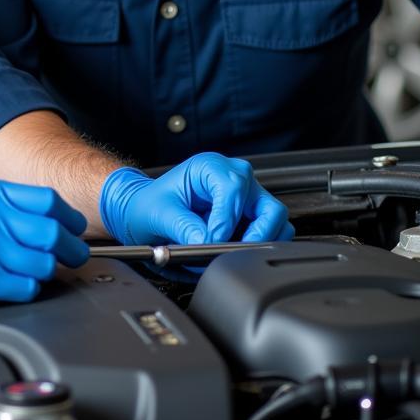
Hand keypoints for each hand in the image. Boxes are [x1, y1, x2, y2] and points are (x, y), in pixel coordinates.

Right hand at [0, 180, 89, 307]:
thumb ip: (9, 204)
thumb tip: (53, 219)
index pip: (48, 202)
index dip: (69, 217)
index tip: (74, 228)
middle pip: (52, 234)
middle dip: (71, 248)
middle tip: (74, 254)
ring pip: (42, 265)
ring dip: (47, 270)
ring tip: (38, 269)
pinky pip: (24, 288)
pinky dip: (28, 288)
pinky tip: (16, 282)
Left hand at [99, 153, 293, 246]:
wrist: (144, 212)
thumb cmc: (149, 205)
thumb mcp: (158, 214)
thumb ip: (182, 227)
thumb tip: (206, 242)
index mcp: (210, 167)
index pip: (234, 189)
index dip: (226, 220)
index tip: (212, 240)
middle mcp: (233, 177)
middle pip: (266, 205)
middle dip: (254, 235)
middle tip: (231, 251)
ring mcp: (246, 197)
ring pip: (275, 219)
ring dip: (260, 241)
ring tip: (232, 252)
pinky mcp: (250, 216)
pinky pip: (272, 231)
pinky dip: (261, 245)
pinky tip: (236, 251)